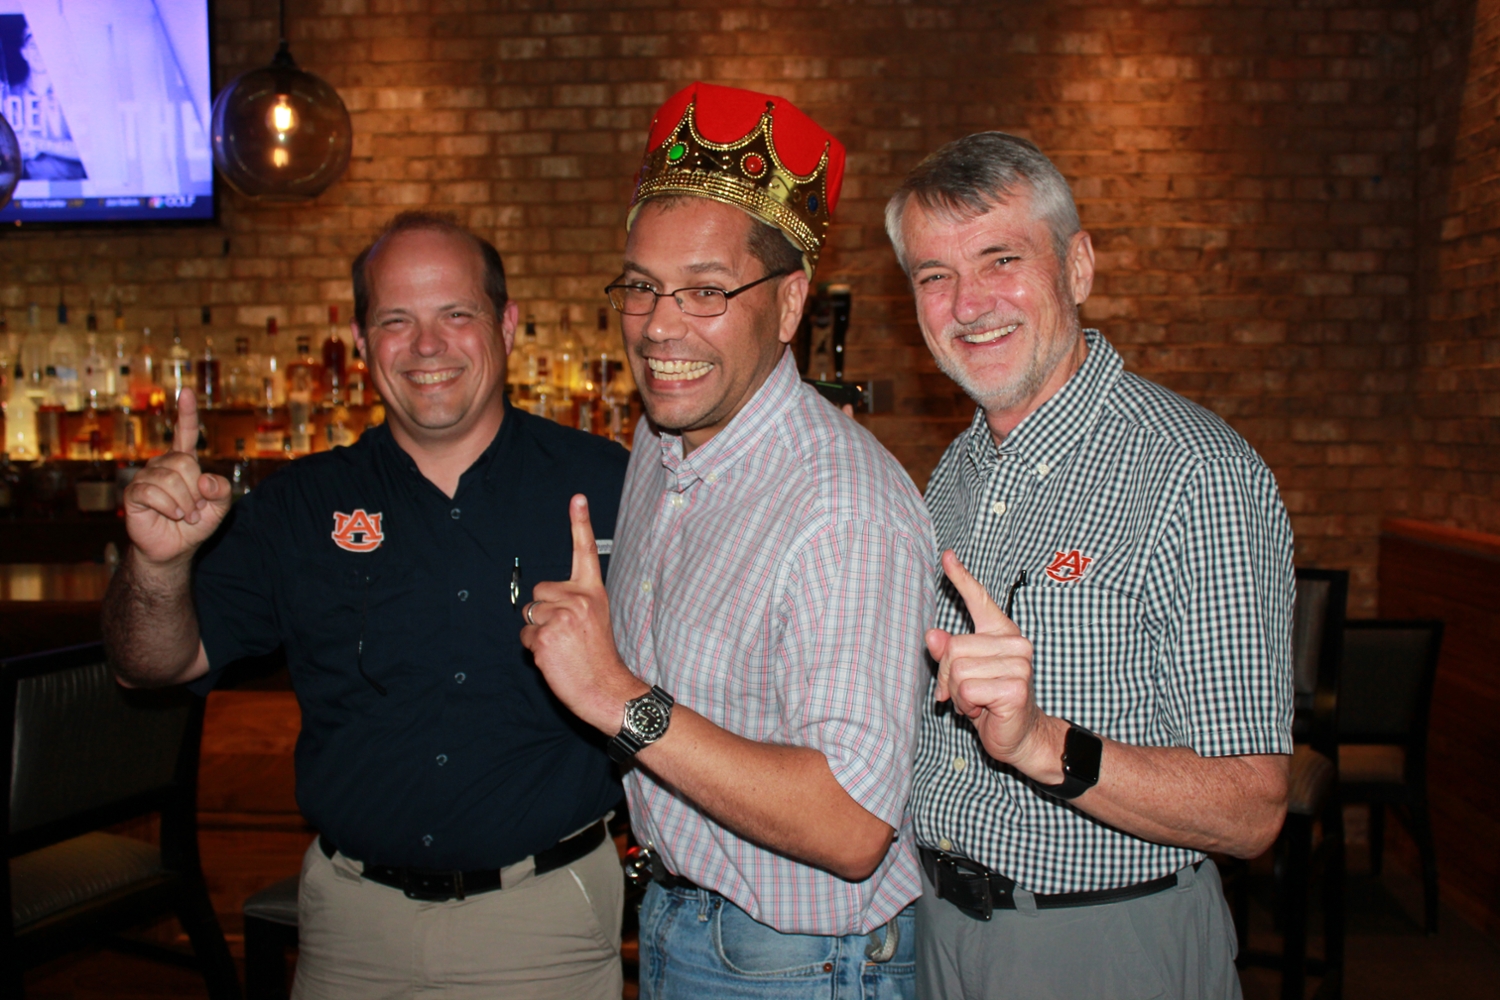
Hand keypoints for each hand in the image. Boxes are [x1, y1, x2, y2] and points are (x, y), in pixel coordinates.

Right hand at [122, 389, 232, 566]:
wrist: (175, 548)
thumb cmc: (196, 524)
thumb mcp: (220, 507)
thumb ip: (222, 491)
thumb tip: (205, 481)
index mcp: (183, 462)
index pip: (184, 433)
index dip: (186, 414)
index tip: (186, 392)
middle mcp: (162, 465)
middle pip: (185, 463)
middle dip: (196, 490)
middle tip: (196, 508)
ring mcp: (146, 477)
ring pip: (170, 479)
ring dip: (185, 503)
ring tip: (184, 515)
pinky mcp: (133, 493)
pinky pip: (153, 492)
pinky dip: (169, 507)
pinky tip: (171, 515)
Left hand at [520, 494, 647, 733]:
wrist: (606, 688)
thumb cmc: (598, 657)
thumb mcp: (595, 620)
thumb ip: (574, 603)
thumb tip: (543, 603)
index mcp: (592, 592)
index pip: (585, 552)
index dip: (580, 523)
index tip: (577, 498)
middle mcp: (577, 599)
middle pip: (538, 591)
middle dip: (543, 611)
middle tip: (565, 633)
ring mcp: (559, 616)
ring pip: (529, 614)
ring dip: (537, 632)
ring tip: (561, 647)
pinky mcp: (543, 635)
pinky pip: (524, 635)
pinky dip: (534, 648)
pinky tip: (554, 657)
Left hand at [926, 550, 1063, 779]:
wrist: (1019, 734)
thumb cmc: (989, 701)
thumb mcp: (961, 674)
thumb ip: (948, 652)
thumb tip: (933, 635)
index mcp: (1000, 632)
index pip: (979, 599)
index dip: (961, 577)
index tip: (947, 556)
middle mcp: (1014, 642)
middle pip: (953, 647)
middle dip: (948, 677)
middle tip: (964, 693)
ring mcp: (1018, 663)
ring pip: (957, 669)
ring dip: (958, 693)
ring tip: (977, 701)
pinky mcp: (1015, 686)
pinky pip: (967, 689)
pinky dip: (967, 705)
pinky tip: (984, 710)